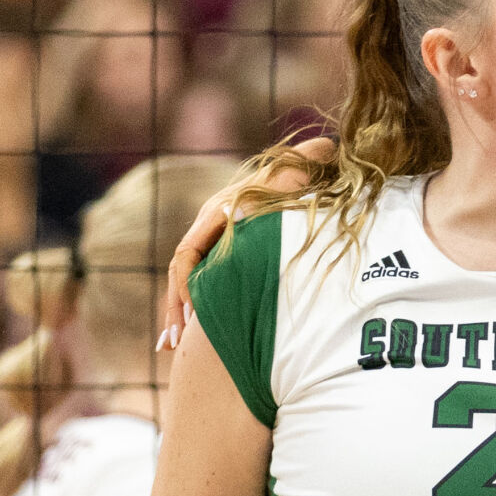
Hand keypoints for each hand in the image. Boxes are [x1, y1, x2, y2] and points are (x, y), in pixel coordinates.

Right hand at [159, 137, 335, 347]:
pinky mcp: (219, 258)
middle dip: (176, 307)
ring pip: (184, 283)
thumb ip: (308, 161)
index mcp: (217, 213)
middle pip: (180, 273)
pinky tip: (178, 344)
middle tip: (176, 341)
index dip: (188, 284)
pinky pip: (196, 287)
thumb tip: (324, 149)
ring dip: (176, 314)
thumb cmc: (299, 178)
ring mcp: (211, 243)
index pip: (189, 253)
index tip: (194, 314)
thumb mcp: (300, 171)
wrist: (296, 176)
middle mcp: (208, 228)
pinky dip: (188, 313)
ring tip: (170, 346)